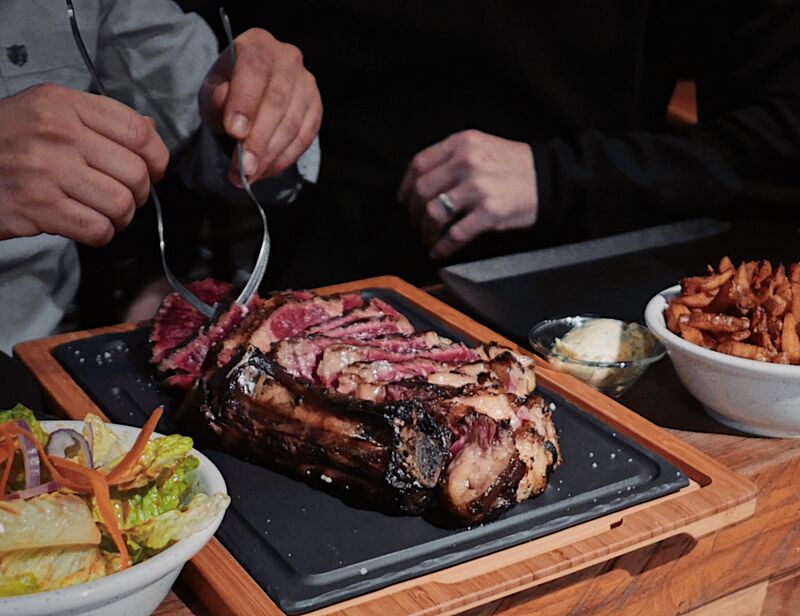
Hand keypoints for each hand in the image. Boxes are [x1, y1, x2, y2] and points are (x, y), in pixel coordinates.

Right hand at [0, 84, 168, 245]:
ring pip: (121, 204)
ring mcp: (47, 170)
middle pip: (136, 173)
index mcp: (64, 104)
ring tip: (103, 213)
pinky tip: (86, 225)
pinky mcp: (38, 206)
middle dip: (139, 194)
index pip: (138, 132)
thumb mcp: (46, 112)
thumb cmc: (4, 141)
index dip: (157, 158)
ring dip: (120, 217)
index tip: (153, 170)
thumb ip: (99, 119)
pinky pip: (97, 228)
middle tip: (123, 197)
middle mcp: (58, 133)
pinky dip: (100, 234)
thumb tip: (148, 131)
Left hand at [199, 28, 321, 184]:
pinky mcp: (316, 108)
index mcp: (257, 44)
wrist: (250, 94)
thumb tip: (224, 102)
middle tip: (243, 168)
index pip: (255, 70)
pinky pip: (304, 138)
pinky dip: (284, 158)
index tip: (234, 132)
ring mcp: (307, 84)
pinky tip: (266, 170)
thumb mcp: (211, 91)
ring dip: (270, 155)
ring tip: (249, 176)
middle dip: (258, 140)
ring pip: (292, 123)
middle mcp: (287, 59)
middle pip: (276, 101)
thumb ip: (214, 96)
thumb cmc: (228, 91)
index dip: (245, 102)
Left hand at [398, 130, 537, 258]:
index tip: (404, 200)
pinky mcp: (489, 213)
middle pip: (422, 191)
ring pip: (434, 213)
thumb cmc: (515, 165)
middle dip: (414, 212)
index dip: (406, 186)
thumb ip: (453, 158)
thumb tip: (422, 183)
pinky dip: (442, 246)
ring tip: (428, 238)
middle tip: (416, 223)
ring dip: (426, 231)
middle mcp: (467, 163)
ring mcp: (478, 188)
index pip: (420, 164)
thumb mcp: (482, 147)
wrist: (550, 178)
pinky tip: (439, 251)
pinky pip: (455, 234)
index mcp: (462, 144)